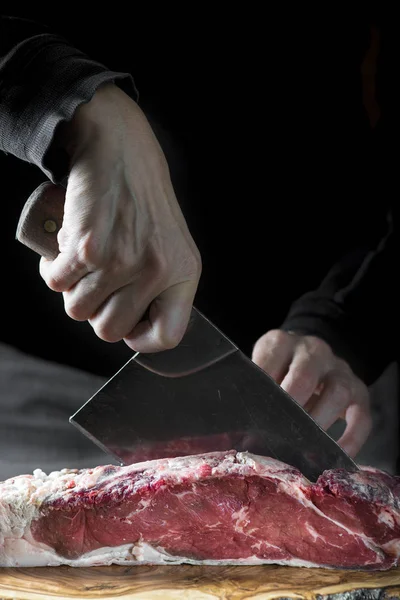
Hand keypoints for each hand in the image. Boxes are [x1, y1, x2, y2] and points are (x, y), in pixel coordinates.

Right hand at [40, 83, 200, 352]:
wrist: (119, 148)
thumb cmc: (141, 199)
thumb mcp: (169, 244)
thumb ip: (160, 286)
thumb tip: (133, 328)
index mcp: (184, 273)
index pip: (168, 336)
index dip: (140, 338)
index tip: (126, 324)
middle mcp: (157, 271)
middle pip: (110, 330)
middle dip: (96, 311)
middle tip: (96, 283)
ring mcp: (122, 261)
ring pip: (79, 310)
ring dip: (73, 289)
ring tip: (83, 261)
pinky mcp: (89, 249)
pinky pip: (57, 284)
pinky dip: (54, 269)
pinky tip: (67, 248)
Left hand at [252, 330, 371, 457]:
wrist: (310, 354)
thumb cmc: (277, 371)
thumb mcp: (262, 369)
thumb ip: (254, 391)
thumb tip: (239, 432)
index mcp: (281, 343)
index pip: (270, 362)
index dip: (263, 392)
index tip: (253, 419)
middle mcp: (313, 351)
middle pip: (305, 376)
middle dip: (291, 408)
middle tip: (278, 436)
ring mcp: (339, 369)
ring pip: (337, 392)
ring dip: (320, 421)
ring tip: (306, 448)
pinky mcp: (359, 391)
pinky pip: (362, 415)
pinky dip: (352, 438)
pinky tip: (337, 457)